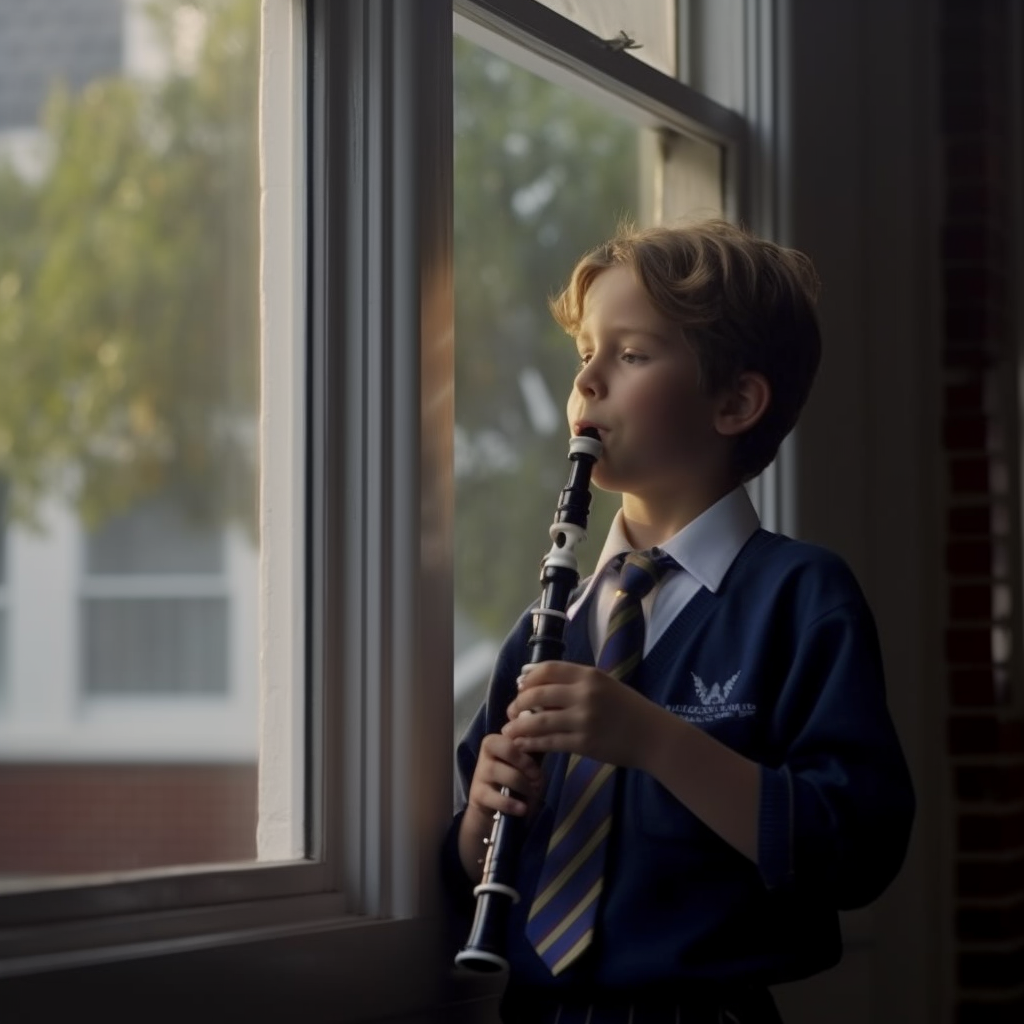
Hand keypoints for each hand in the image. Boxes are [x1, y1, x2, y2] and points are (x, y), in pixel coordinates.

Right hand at [467, 732, 544, 820]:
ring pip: (508, 775)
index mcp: (495, 741)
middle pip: (511, 749)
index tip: (538, 763)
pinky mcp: (478, 794)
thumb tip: (548, 736)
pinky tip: (523, 809)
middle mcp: (485, 754)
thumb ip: (532, 748)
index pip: (515, 734)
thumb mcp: (522, 762)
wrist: (489, 805)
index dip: (530, 748)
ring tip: (533, 795)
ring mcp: (480, 774)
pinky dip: (514, 804)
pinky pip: (498, 798)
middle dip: (529, 765)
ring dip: (526, 787)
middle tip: (538, 780)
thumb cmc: (510, 777)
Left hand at [502, 660, 658, 768]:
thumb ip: (577, 683)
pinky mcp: (584, 743)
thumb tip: (541, 687)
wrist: (653, 736)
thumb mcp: (605, 685)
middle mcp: (584, 694)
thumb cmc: (628, 709)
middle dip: (517, 703)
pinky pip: (549, 743)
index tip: (520, 688)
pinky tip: (523, 745)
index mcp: (589, 675)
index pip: (547, 669)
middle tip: (510, 711)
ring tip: (509, 731)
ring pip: (538, 721)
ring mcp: (583, 720)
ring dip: (518, 727)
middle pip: (537, 694)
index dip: (527, 679)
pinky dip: (532, 744)